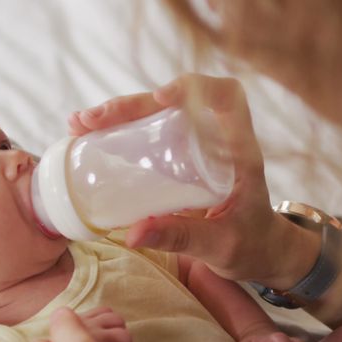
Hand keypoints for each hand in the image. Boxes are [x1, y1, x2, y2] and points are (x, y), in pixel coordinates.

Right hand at [69, 74, 319, 288]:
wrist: (260, 254)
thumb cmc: (251, 246)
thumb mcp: (219, 246)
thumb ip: (181, 237)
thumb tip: (132, 234)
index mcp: (239, 153)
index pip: (227, 97)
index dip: (195, 88)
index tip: (161, 99)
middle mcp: (218, 141)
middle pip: (178, 102)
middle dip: (133, 104)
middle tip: (93, 120)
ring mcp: (197, 147)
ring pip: (158, 115)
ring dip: (120, 114)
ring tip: (80, 125)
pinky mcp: (180, 160)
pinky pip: (150, 136)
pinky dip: (120, 133)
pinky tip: (89, 138)